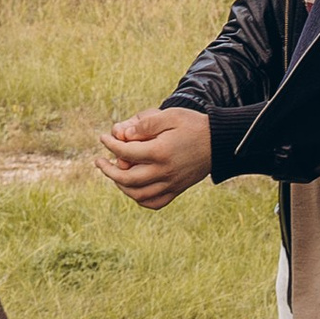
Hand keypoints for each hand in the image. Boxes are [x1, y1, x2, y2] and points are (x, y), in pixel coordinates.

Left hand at [94, 106, 213, 207]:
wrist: (219, 142)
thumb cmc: (193, 125)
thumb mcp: (170, 116)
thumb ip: (146, 124)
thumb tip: (123, 134)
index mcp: (160, 152)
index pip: (126, 152)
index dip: (110, 145)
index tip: (102, 138)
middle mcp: (164, 172)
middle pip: (127, 179)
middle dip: (108, 171)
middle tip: (99, 162)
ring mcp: (171, 184)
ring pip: (138, 194)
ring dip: (121, 186)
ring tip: (114, 174)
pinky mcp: (177, 190)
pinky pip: (154, 203)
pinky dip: (140, 199)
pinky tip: (133, 189)